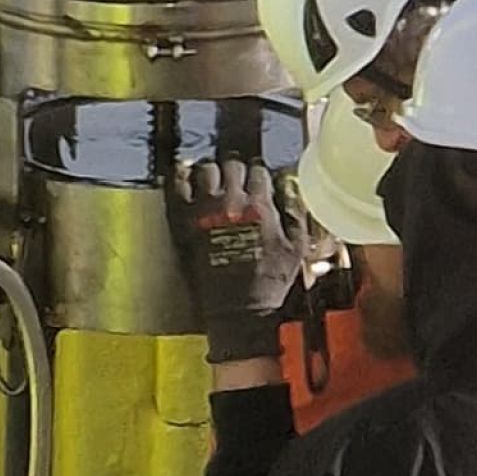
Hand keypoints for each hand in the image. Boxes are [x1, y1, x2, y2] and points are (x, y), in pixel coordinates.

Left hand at [169, 158, 306, 365]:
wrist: (239, 310)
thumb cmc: (269, 284)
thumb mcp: (297, 250)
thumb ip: (295, 214)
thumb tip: (290, 189)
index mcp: (260, 208)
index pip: (258, 171)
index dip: (258, 173)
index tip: (257, 178)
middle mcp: (231, 204)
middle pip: (232, 165)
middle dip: (236, 168)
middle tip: (236, 176)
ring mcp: (205, 212)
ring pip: (206, 170)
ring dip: (212, 171)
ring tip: (214, 178)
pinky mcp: (186, 223)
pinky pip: (179, 188)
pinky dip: (182, 178)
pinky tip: (186, 176)